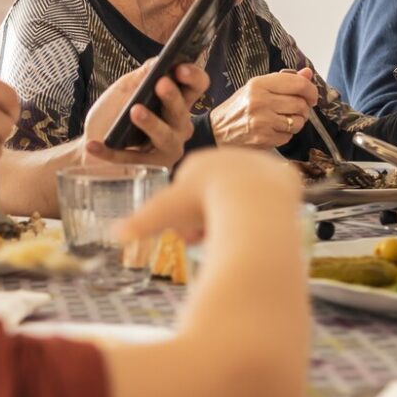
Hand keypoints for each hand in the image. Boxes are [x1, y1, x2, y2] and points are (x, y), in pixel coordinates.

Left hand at [83, 60, 207, 167]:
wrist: (93, 140)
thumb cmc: (114, 114)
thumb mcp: (125, 89)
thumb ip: (142, 75)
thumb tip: (158, 62)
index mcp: (177, 102)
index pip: (197, 86)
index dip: (193, 76)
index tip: (179, 68)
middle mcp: (179, 126)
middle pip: (182, 111)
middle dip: (173, 97)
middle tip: (161, 83)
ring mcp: (168, 149)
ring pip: (166, 137)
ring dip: (151, 123)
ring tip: (135, 111)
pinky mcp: (151, 168)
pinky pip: (132, 159)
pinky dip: (111, 152)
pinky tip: (93, 145)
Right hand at [116, 147, 301, 246]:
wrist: (251, 199)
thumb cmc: (204, 205)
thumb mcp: (166, 213)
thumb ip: (141, 222)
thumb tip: (114, 236)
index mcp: (197, 162)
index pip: (186, 192)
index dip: (185, 218)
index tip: (189, 237)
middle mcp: (226, 157)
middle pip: (214, 195)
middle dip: (209, 219)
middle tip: (210, 239)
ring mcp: (255, 164)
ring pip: (242, 198)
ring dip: (236, 217)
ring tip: (235, 234)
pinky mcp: (282, 175)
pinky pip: (272, 198)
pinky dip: (264, 213)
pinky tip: (261, 224)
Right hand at [207, 68, 319, 147]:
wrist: (216, 131)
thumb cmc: (238, 108)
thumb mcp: (256, 87)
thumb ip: (283, 80)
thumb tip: (307, 73)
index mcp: (259, 84)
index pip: (298, 84)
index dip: (311, 90)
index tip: (312, 96)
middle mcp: (261, 101)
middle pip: (300, 104)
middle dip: (304, 108)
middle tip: (296, 109)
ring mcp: (262, 122)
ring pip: (298, 121)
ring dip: (296, 122)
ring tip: (285, 120)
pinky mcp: (264, 139)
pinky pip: (289, 136)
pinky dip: (286, 134)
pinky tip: (274, 130)